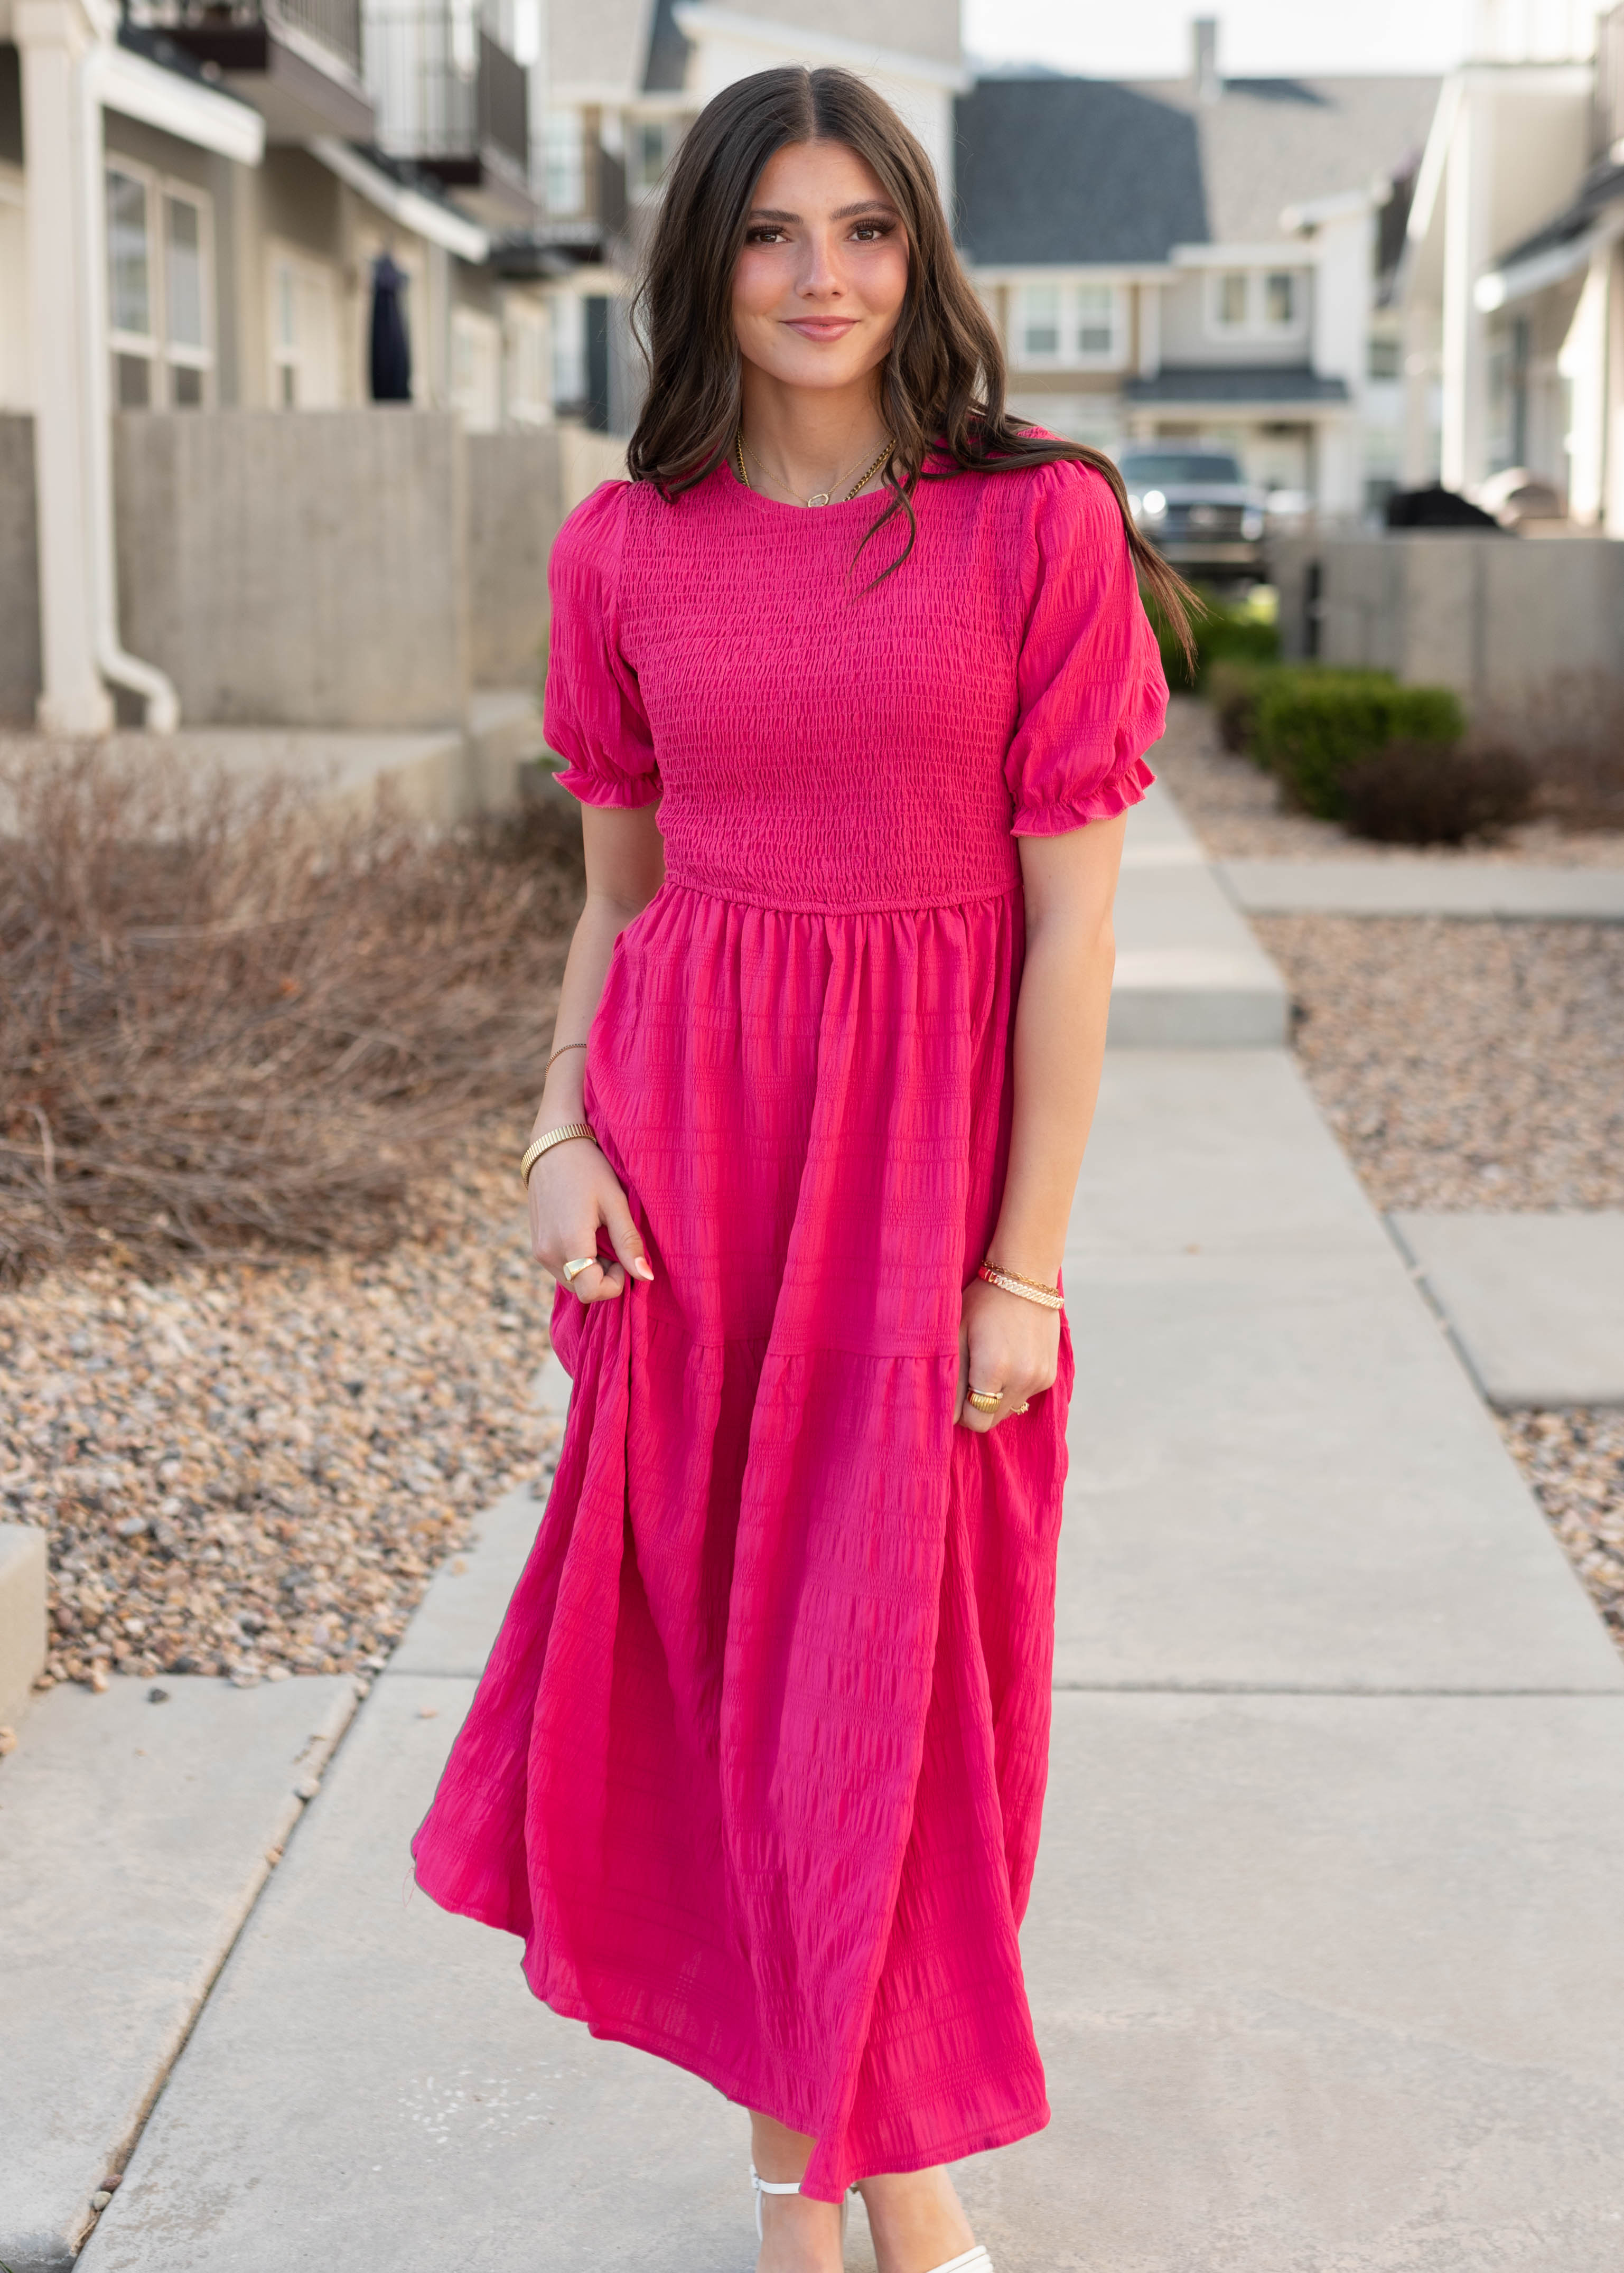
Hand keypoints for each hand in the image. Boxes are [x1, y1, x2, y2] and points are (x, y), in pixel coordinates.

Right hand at [527, 1136, 653, 1302]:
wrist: (553, 1146)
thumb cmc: (588, 1169)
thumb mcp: (615, 1203)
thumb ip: (629, 1243)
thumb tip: (645, 1277)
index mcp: (569, 1243)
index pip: (591, 1292)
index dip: (614, 1284)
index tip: (622, 1258)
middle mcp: (548, 1253)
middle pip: (582, 1289)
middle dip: (604, 1276)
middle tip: (613, 1241)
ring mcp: (539, 1250)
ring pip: (572, 1280)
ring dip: (591, 1269)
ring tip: (600, 1234)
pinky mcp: (536, 1245)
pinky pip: (561, 1268)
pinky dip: (578, 1260)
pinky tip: (586, 1232)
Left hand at [955, 1274, 1058, 1430]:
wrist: (1025, 1277)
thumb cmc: (983, 1301)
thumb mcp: (958, 1334)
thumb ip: (952, 1377)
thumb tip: (946, 1414)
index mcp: (993, 1370)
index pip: (972, 1419)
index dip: (957, 1411)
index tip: (952, 1392)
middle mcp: (1021, 1380)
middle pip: (989, 1420)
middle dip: (974, 1407)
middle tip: (966, 1378)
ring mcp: (1039, 1379)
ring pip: (1007, 1411)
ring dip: (993, 1398)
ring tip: (986, 1365)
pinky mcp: (1049, 1375)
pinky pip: (1023, 1397)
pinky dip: (1010, 1388)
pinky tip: (1006, 1360)